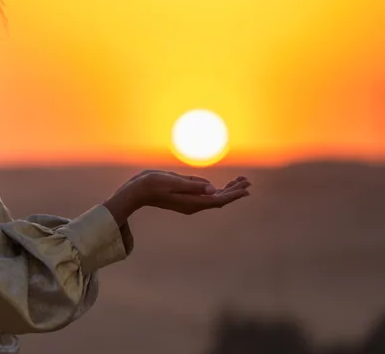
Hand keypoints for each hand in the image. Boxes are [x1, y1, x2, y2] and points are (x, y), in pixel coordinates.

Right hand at [133, 171, 250, 214]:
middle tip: (248, 182)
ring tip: (240, 181)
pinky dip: (215, 189)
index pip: (218, 199)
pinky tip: (221, 186)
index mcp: (192, 202)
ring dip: (227, 189)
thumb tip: (213, 188)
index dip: (234, 194)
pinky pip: (205, 194)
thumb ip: (193, 185)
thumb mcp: (173, 182)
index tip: (247, 188)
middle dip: (234, 190)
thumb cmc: (152, 184)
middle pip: (219, 199)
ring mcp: (189, 201)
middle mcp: (193, 204)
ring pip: (213, 197)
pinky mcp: (184, 197)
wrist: (136, 191)